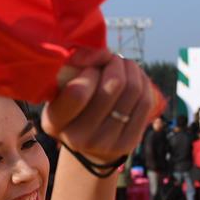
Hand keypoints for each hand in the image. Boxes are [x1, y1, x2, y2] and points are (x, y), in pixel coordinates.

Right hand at [42, 56, 156, 163]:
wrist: (89, 147)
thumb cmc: (72, 109)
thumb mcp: (59, 93)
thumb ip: (73, 70)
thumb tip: (103, 51)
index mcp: (54, 122)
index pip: (78, 92)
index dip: (90, 70)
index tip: (90, 66)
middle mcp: (79, 138)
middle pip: (113, 86)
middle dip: (115, 63)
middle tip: (112, 58)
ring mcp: (106, 144)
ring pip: (133, 91)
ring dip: (131, 68)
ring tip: (124, 64)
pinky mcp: (129, 143)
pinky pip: (145, 102)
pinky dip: (143, 81)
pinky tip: (135, 76)